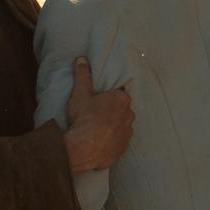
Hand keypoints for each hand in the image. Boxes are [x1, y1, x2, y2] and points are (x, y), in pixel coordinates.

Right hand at [63, 58, 133, 173]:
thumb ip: (82, 75)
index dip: (108, 96)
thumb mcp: (80, 94)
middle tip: (95, 114)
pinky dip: (112, 140)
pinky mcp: (123, 147)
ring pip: (122, 125)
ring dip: (113, 126)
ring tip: (97, 129)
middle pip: (121, 109)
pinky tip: (100, 141)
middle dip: (112, 110)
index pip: (118, 93)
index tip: (98, 101)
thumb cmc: (84, 119)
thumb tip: (82, 59)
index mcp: (122, 99)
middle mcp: (129, 114)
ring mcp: (128, 132)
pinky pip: (119, 140)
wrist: (83, 150)